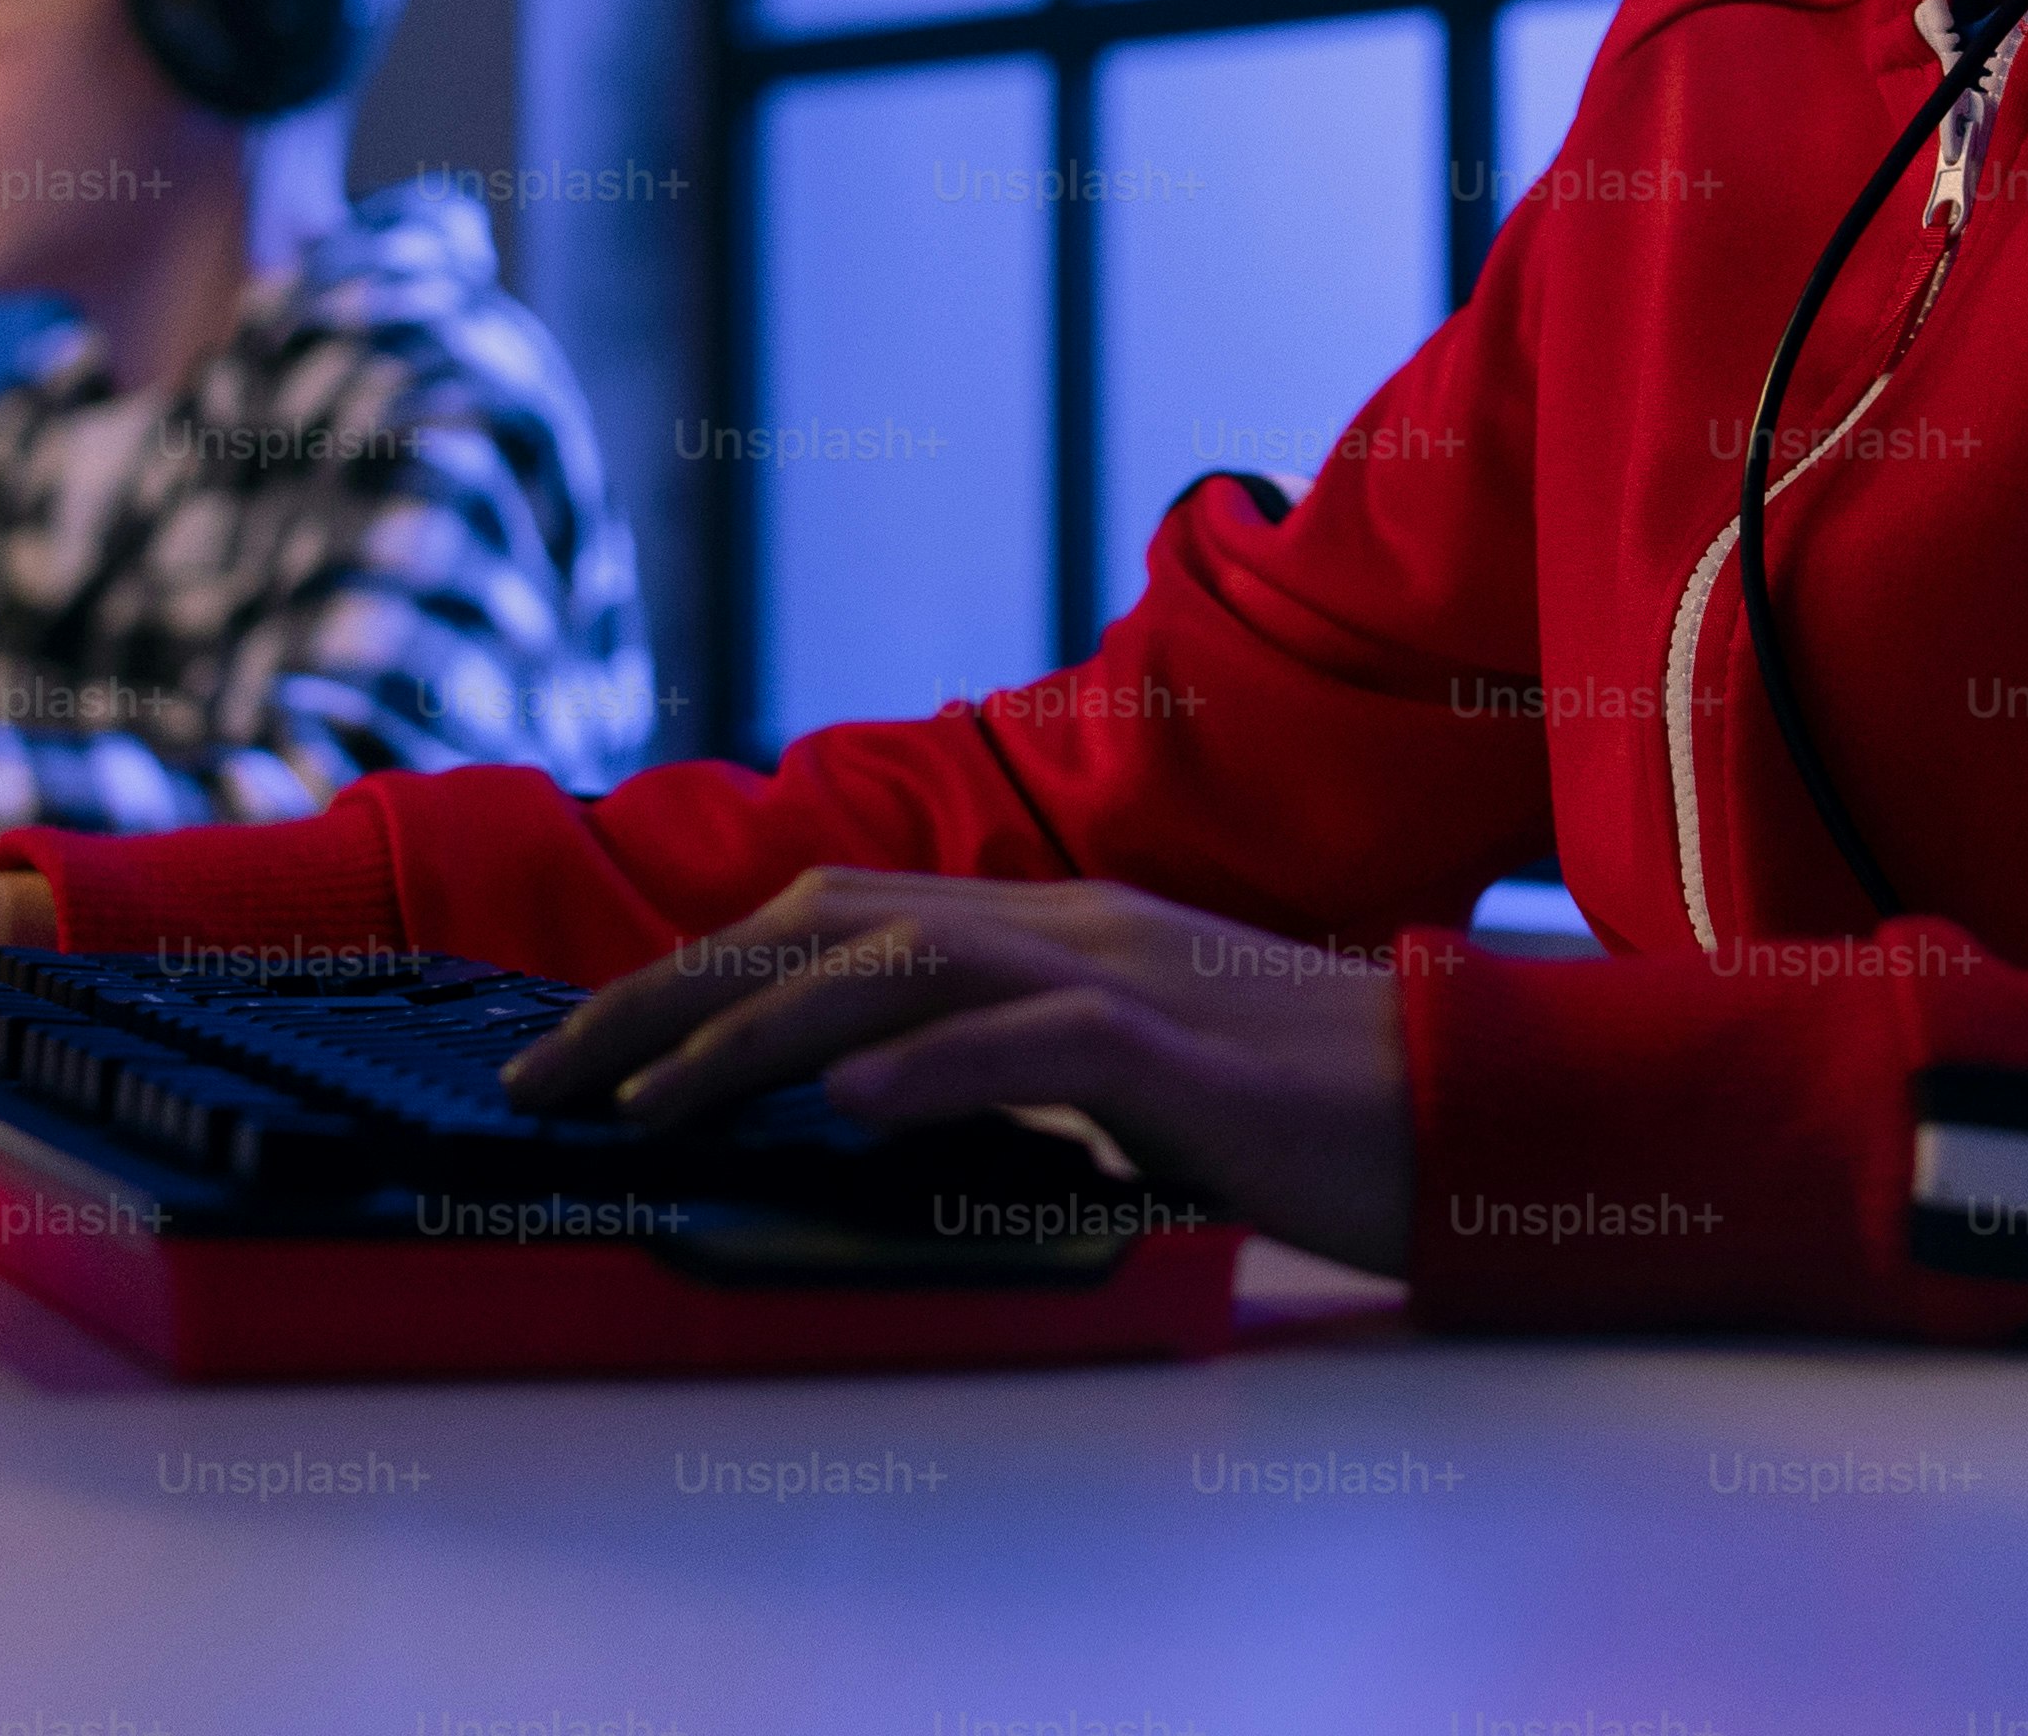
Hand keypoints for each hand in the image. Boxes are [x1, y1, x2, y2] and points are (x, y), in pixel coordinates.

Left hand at [498, 870, 1414, 1274]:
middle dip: (667, 994)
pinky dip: (932, 1070)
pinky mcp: (1190, 1057)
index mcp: (1053, 925)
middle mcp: (1071, 924)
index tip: (583, 1042)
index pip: (833, 916)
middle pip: (827, 923)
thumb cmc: (1311, 1111)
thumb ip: (1013, 1065)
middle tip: (547, 1075)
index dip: (693, 969)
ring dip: (753, 1037)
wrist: (1480, 1105)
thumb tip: (867, 1106)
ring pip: (902, 970)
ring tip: (644, 1104)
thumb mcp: (1131, 1075)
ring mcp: (1131, 977)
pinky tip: (846, 1107)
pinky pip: (1040, 1048)